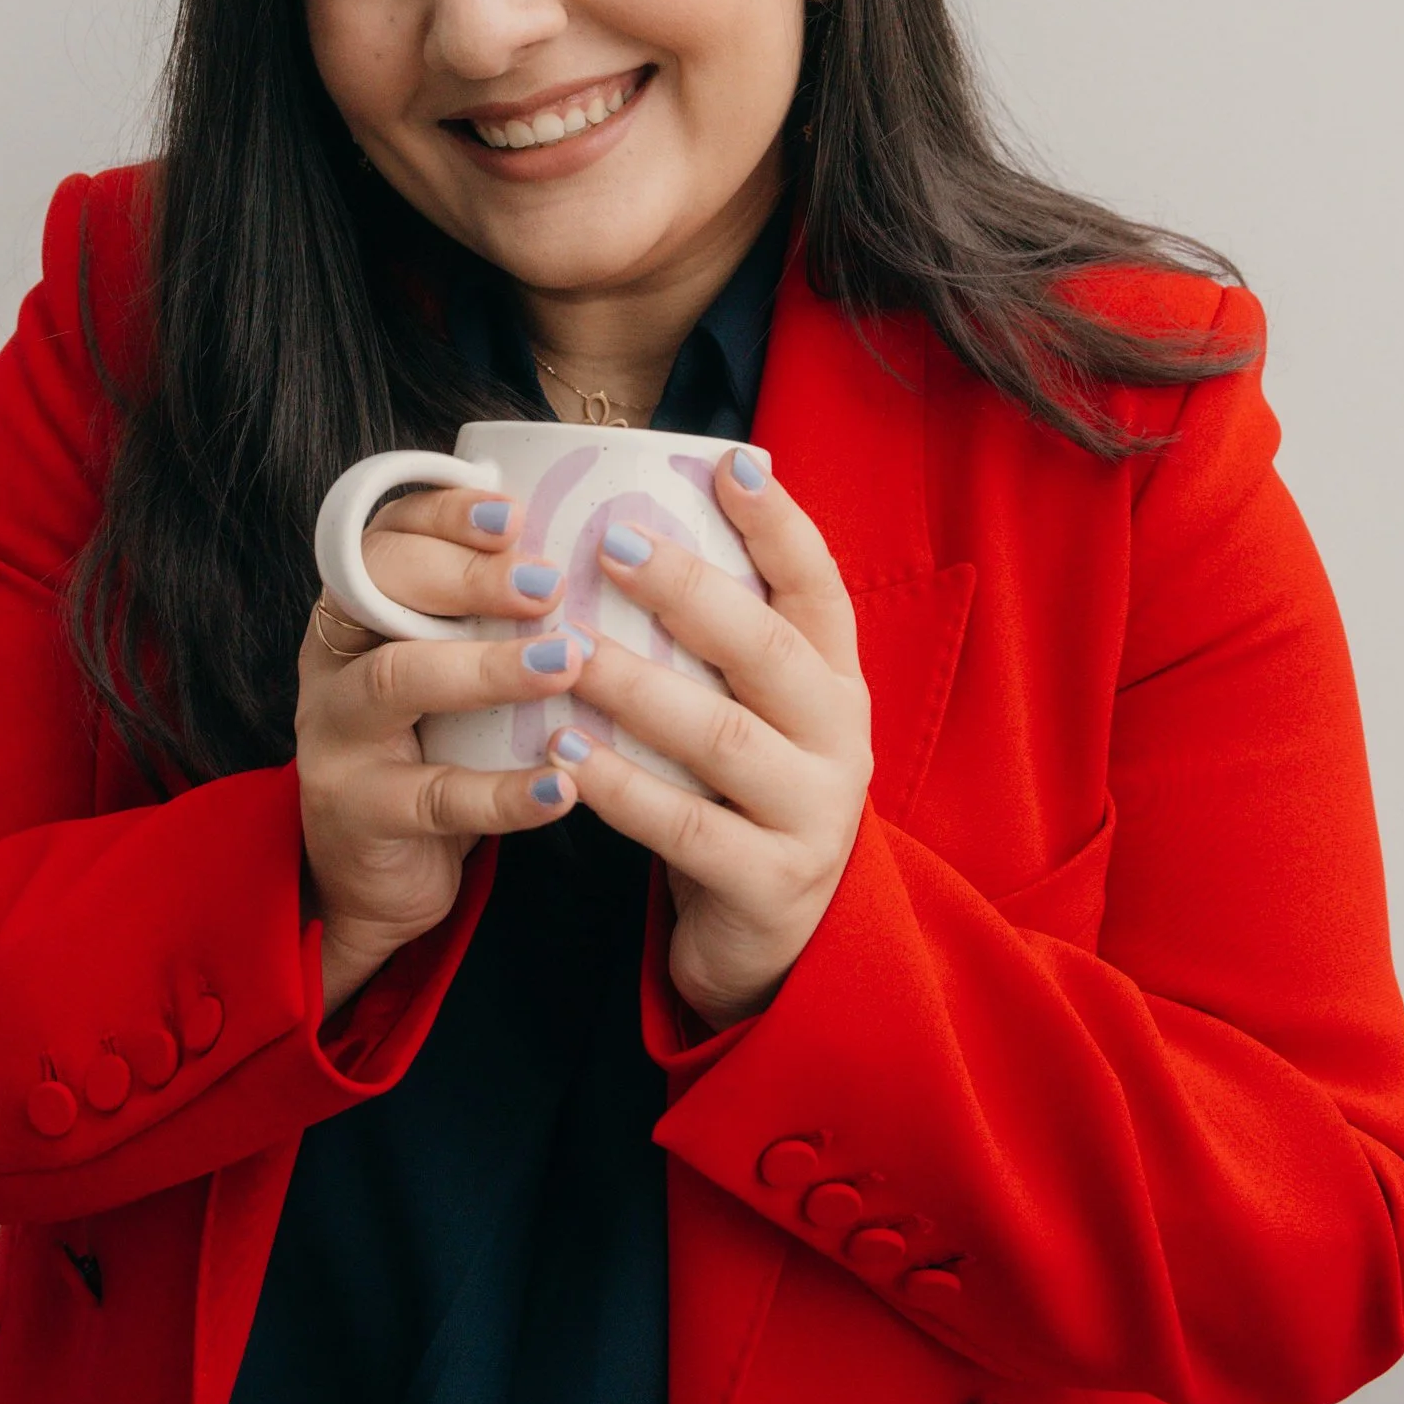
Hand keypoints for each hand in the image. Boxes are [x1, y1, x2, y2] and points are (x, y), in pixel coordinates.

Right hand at [295, 486, 592, 1021]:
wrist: (378, 873)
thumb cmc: (437, 747)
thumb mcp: (453, 667)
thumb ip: (497, 614)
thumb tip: (610, 549)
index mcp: (360, 608)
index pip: (388, 534)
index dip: (446, 514)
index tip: (516, 513)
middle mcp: (335, 659)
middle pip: (383, 591)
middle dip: (469, 577)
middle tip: (550, 584)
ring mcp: (338, 735)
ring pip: (399, 681)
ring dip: (487, 668)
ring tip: (566, 663)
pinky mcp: (360, 812)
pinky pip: (437, 798)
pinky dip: (505, 792)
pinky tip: (564, 784)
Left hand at [552, 453, 873, 1028]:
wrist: (779, 942)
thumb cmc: (742, 798)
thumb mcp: (753, 712)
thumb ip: (716, 640)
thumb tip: (633, 519)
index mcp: (833, 680)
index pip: (818, 586)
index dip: (778, 523)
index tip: (729, 461)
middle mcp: (839, 738)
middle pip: (766, 650)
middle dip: (689, 590)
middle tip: (612, 543)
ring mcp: (812, 814)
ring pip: (721, 738)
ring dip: (639, 688)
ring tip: (567, 650)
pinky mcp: (771, 885)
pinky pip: (686, 830)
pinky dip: (622, 790)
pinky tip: (564, 757)